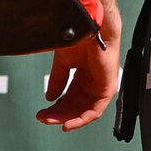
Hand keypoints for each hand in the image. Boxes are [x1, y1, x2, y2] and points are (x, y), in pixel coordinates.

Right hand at [36, 2, 121, 131]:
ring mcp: (101, 85)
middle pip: (75, 105)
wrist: (90, 27)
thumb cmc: (79, 38)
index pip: (70, 97)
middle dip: (59, 114)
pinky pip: (95, 110)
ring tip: (51, 121)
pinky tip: (68, 123)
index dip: (56, 107)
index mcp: (83, 75)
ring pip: (84, 110)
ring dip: (67, 118)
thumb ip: (58, 80)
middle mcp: (93, 82)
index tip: (43, 113)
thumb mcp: (63, 63)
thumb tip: (50, 98)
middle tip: (44, 118)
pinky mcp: (108, 88)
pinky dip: (82, 119)